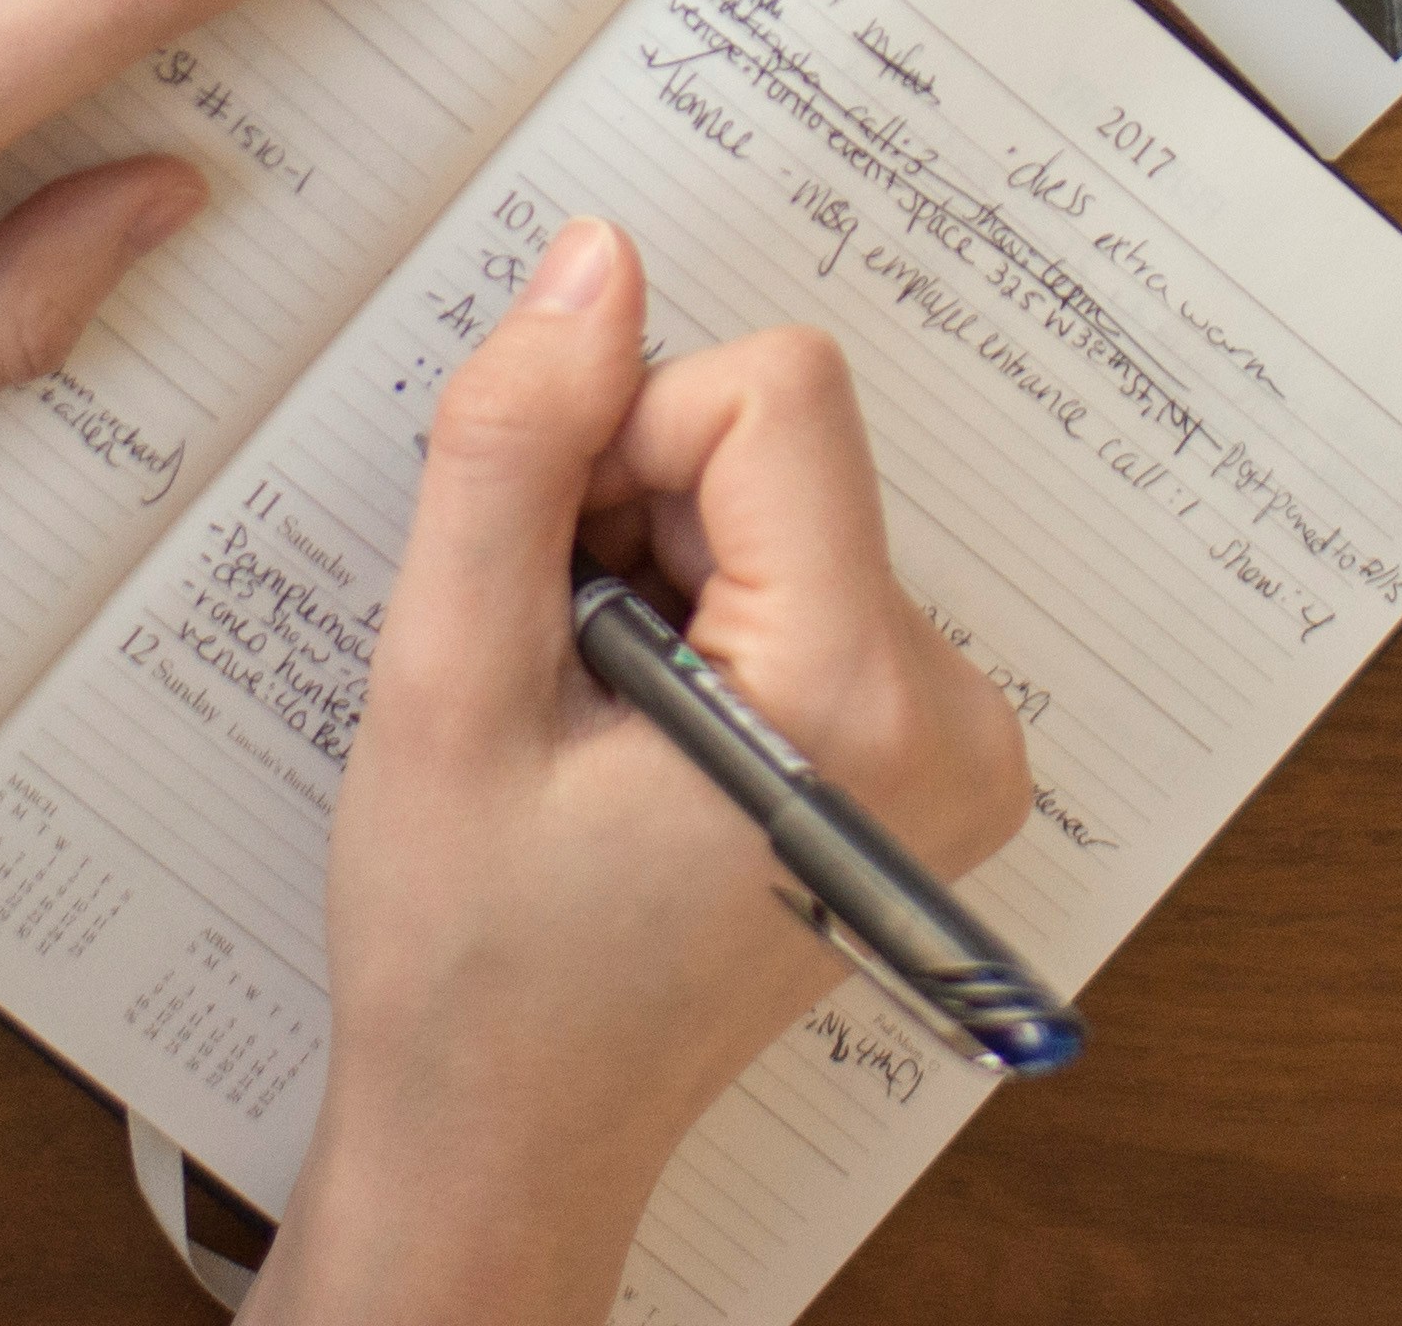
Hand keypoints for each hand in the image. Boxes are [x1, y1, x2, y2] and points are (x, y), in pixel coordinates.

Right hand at [261, 223, 1032, 1325]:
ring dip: (659, 563)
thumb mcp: (446, 686)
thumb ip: (514, 451)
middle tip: (556, 670)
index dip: (622, 444)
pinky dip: (703, 612)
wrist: (513, 1138)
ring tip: (590, 719)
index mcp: (859, 700)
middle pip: (783, 443)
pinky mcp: (925, 747)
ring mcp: (956, 740)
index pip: (773, 395)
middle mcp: (953, 715)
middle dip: (635, 512)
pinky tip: (639, 733)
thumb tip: (594, 264)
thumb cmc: (471, 958)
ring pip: (784, 496)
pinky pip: (808, 568)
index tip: (553, 578)